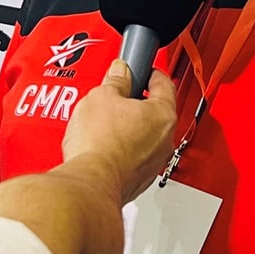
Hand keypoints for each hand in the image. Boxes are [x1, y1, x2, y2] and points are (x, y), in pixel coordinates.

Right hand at [62, 60, 176, 203]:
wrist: (89, 183)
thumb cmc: (99, 144)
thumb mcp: (102, 96)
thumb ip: (116, 80)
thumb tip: (120, 72)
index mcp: (163, 114)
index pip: (164, 83)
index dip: (149, 72)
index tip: (139, 70)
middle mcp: (165, 140)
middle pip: (154, 111)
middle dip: (135, 102)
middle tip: (115, 96)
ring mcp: (153, 163)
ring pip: (145, 136)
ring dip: (128, 127)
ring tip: (103, 123)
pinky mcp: (138, 179)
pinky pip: (134, 156)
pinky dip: (122, 149)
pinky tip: (102, 146)